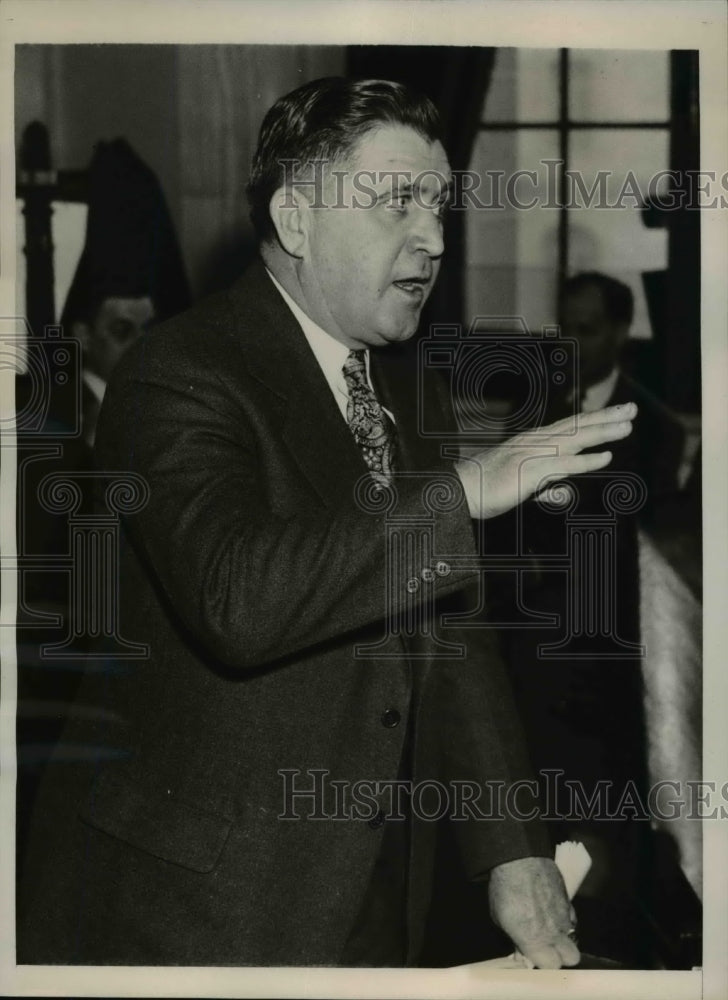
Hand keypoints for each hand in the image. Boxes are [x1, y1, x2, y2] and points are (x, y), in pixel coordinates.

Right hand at [454, 403, 636, 518]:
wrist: (459, 490)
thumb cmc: (486, 488)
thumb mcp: (523, 487)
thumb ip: (546, 487)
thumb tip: (565, 492)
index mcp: (532, 441)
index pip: (569, 427)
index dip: (595, 419)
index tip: (617, 414)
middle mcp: (535, 441)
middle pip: (576, 426)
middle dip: (606, 418)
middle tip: (632, 410)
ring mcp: (532, 454)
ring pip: (574, 439)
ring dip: (602, 432)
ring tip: (627, 427)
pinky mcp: (530, 470)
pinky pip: (564, 464)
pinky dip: (586, 460)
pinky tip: (606, 457)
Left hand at [488, 856, 579, 968]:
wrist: (518, 859)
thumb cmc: (505, 888)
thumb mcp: (500, 918)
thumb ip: (516, 938)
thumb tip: (522, 948)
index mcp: (535, 941)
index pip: (551, 967)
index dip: (543, 963)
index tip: (535, 957)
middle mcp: (554, 932)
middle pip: (572, 958)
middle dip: (561, 955)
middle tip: (546, 946)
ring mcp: (564, 916)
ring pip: (573, 937)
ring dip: (563, 936)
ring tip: (547, 927)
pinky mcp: (569, 900)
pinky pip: (572, 918)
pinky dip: (565, 919)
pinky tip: (551, 911)